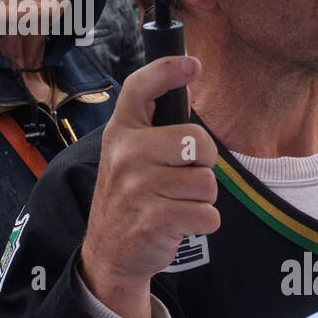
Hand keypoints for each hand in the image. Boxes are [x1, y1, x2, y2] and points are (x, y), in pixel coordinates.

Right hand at [78, 55, 218, 317]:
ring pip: (207, 182)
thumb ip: (154, 125)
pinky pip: (208, 214)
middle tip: (180, 177)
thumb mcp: (128, 153)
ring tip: (176, 203)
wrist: (109, 252)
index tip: (192, 64)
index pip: (140, 88)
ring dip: (201, 197)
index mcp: (121, 131)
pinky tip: (179, 224)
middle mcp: (126, 154)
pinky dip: (203, 222)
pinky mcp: (155, 220)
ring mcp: (138, 188)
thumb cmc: (131, 195)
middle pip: (197, 141)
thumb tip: (189, 73)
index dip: (167, 70)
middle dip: (202, 162)